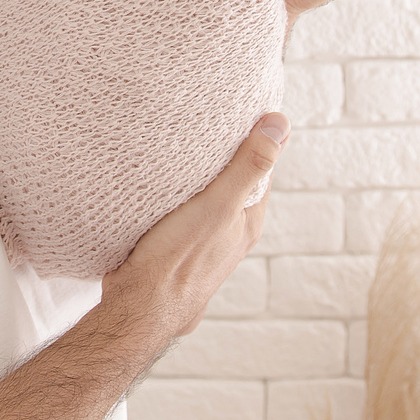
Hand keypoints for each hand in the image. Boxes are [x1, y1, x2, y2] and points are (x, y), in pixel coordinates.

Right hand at [99, 112, 289, 352]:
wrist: (139, 308)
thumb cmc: (179, 258)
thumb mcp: (218, 205)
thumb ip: (248, 166)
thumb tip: (280, 124)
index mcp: (248, 221)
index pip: (260, 170)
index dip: (252, 140)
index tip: (238, 111)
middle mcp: (231, 234)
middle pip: (232, 184)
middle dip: (221, 157)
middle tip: (203, 123)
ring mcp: (204, 244)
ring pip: (207, 200)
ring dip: (196, 179)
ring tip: (177, 149)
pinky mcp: (175, 249)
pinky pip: (183, 214)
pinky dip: (176, 196)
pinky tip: (157, 188)